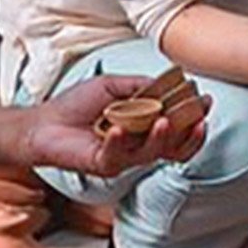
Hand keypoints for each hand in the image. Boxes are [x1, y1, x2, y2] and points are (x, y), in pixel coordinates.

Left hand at [20, 75, 208, 175]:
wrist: (42, 123)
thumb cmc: (75, 105)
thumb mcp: (112, 86)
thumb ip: (140, 85)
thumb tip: (168, 82)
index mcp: (144, 129)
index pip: (177, 130)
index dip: (194, 119)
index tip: (204, 102)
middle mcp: (138, 147)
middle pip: (174, 148)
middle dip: (190, 135)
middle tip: (198, 119)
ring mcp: (122, 159)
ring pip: (151, 154)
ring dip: (161, 138)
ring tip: (164, 121)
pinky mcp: (103, 165)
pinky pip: (118, 156)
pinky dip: (120, 141)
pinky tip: (118, 128)